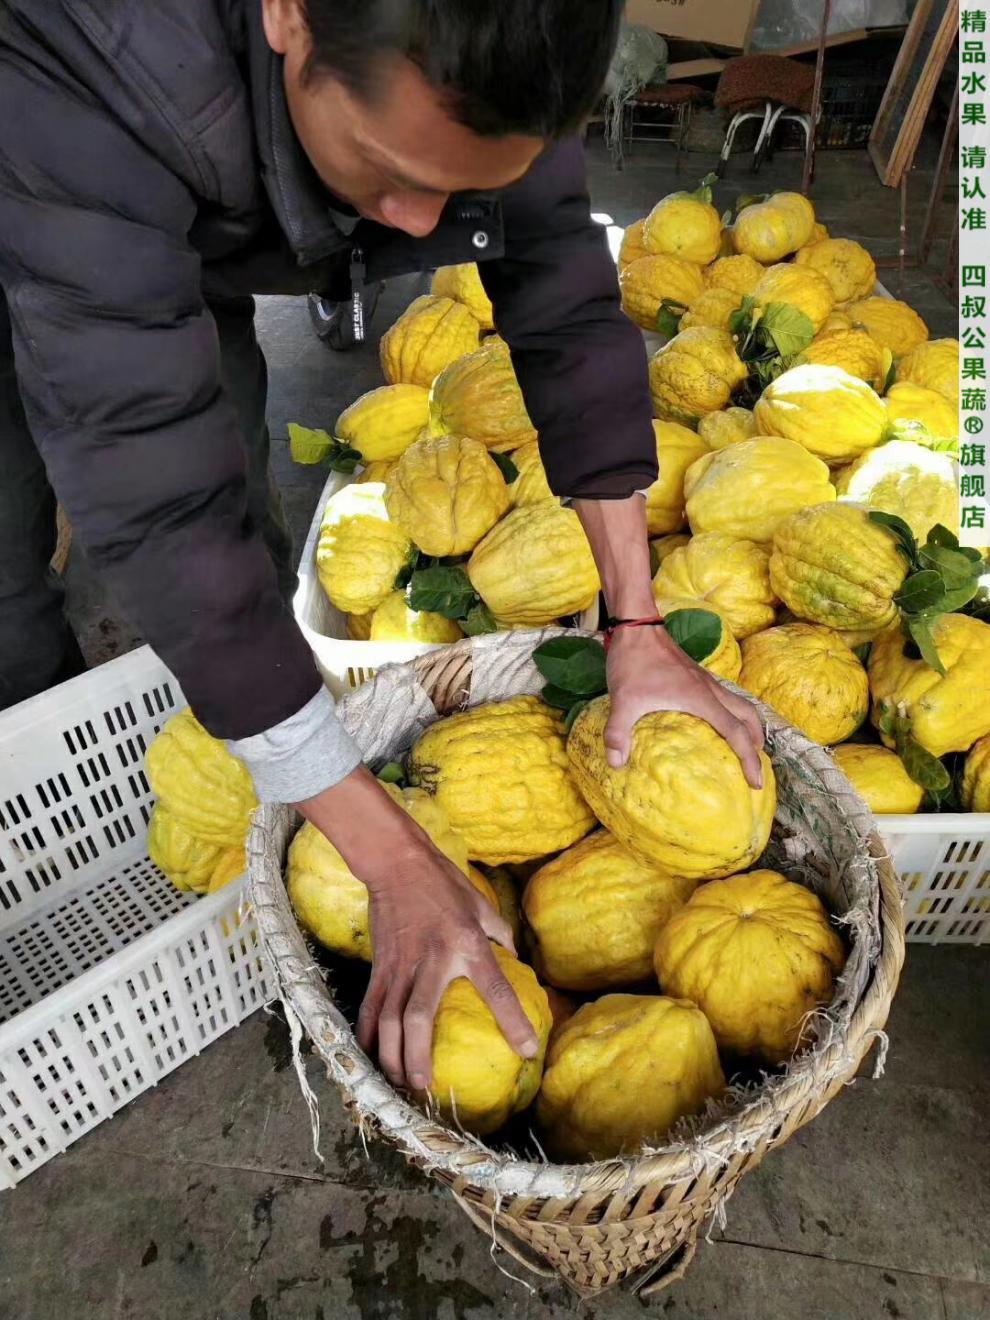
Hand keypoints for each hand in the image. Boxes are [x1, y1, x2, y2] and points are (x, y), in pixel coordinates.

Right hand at [357, 839, 537, 1092]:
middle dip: (419, 1057)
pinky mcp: (380, 965)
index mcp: (467, 943)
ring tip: (401, 1083)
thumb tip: (514, 963)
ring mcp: (401, 965)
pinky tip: (373, 1057)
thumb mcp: (483, 907)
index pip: (495, 987)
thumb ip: (500, 936)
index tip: (526, 1050)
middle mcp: (432, 959)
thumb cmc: (445, 885)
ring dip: (391, 1056)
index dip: (512, 1020)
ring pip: (389, 1020)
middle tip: (426, 1088)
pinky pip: (371, 1007)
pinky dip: (369, 1035)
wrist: (397, 864)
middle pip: (419, 1018)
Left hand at [604, 622, 764, 787]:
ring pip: (740, 704)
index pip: (736, 733)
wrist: (636, 626)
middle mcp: (711, 690)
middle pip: (749, 717)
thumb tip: (616, 763)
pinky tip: (716, 723)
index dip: (749, 759)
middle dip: (757, 743)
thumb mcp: (623, 699)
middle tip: (756, 766)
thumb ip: (618, 732)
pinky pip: (726, 698)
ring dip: (748, 726)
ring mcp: (706, 681)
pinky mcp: (697, 675)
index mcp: (701, 699)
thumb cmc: (634, 662)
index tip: (755, 782)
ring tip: (744, 748)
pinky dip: (732, 714)